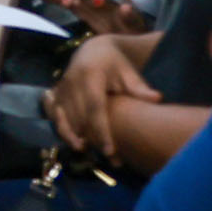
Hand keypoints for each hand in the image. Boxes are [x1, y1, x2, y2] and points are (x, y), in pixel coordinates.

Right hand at [48, 30, 155, 154]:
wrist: (92, 51)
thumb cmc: (115, 63)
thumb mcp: (128, 72)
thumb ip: (139, 88)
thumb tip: (157, 99)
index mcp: (89, 75)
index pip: (94, 108)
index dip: (101, 130)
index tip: (110, 150)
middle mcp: (71, 82)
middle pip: (80, 119)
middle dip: (94, 141)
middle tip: (113, 160)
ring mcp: (60, 89)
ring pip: (65, 121)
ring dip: (78, 140)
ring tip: (95, 155)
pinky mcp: (54, 95)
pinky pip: (55, 117)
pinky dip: (64, 132)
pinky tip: (77, 144)